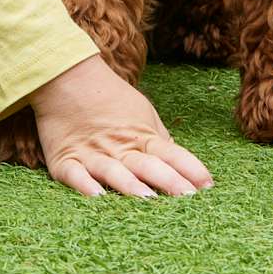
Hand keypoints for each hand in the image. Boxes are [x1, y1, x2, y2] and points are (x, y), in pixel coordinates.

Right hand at [26, 55, 212, 198]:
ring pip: (113, 171)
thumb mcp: (142, 114)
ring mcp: (91, 154)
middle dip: (167, 181)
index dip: (189, 169)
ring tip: (146, 199)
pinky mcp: (64, 160)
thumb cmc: (110, 99)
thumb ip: (159, 143)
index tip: (208, 185)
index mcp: (141, 136)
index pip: (170, 154)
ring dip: (130, 185)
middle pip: (146, 165)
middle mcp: (118, 147)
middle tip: (186, 197)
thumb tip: (186, 169)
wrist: (64, 75)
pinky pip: (74, 175)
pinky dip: (84, 186)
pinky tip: (97, 196)